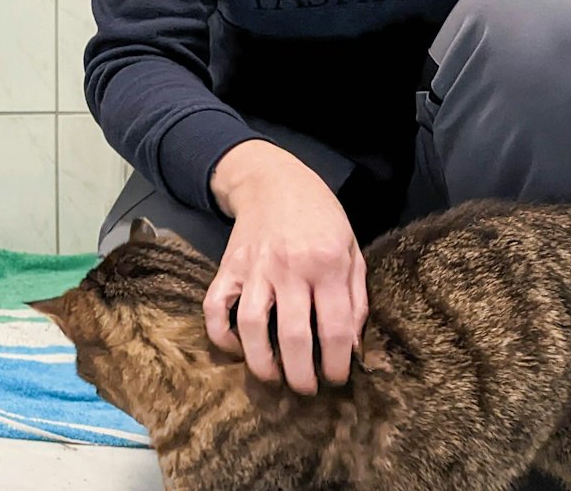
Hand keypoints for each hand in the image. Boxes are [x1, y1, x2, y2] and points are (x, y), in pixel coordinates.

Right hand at [205, 141, 367, 393]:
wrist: (273, 180)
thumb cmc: (321, 216)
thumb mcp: (352, 249)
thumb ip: (355, 297)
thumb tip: (351, 345)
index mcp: (327, 264)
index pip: (334, 328)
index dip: (337, 364)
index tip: (337, 379)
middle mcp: (289, 268)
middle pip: (294, 337)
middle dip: (301, 375)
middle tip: (306, 389)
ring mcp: (254, 268)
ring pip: (251, 327)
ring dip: (261, 363)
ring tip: (273, 377)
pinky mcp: (227, 267)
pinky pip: (215, 307)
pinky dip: (221, 335)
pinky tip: (237, 348)